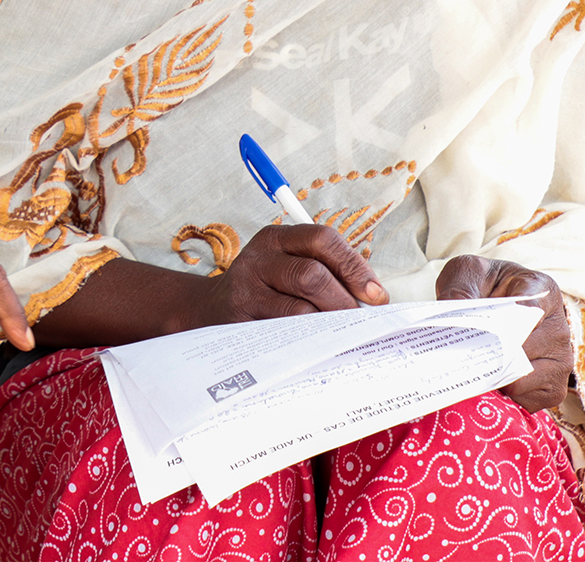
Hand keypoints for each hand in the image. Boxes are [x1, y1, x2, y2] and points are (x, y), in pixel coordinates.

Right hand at [193, 224, 388, 325]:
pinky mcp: (238, 321)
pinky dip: (306, 342)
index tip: (376, 294)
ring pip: (299, 310)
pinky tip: (315, 345)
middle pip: (312, 275)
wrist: (209, 310)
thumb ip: (325, 272)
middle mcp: (258, 259)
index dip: (354, 267)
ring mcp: (245, 290)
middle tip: (359, 322)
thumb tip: (372, 299)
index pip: (322, 239)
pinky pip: (282, 335)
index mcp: (276, 238)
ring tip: (339, 335)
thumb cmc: (265, 289)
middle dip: (343, 302)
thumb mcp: (286, 266)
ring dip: (327, 325)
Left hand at [436, 255, 570, 410]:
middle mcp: (559, 327)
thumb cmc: (487, 286)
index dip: (504, 326)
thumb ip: (460, 287)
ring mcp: (561, 359)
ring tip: (474, 368)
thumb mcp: (469, 274)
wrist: (499, 302)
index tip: (481, 332)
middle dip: (489, 356)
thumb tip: (454, 308)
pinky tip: (490, 382)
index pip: (530, 311)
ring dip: (494, 379)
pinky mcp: (554, 386)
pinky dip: (505, 397)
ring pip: (524, 380)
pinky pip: (528, 401)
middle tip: (461, 355)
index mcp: (541, 291)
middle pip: (523, 352)